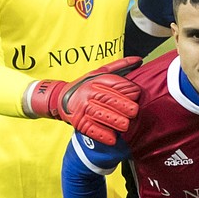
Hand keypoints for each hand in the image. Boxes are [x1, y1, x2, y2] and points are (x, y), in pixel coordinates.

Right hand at [28, 57, 143, 145]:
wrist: (59, 98)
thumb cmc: (86, 85)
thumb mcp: (100, 73)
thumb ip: (120, 66)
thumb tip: (139, 59)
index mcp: (96, 80)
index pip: (117, 84)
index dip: (130, 90)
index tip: (137, 95)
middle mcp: (89, 92)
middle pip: (111, 100)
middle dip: (126, 108)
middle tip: (134, 113)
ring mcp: (83, 108)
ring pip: (103, 115)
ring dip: (117, 122)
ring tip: (125, 125)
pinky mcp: (79, 122)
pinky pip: (93, 130)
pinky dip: (104, 135)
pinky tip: (113, 138)